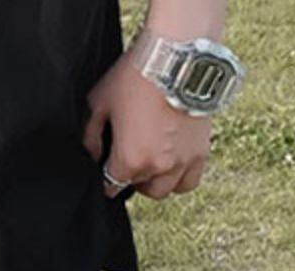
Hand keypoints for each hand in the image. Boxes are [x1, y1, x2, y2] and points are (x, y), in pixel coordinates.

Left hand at [82, 56, 212, 199]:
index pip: (111, 185)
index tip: (107, 166)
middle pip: (139, 188)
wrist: (177, 56)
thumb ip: (92, 136)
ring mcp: (183, 161)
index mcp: (129, 159)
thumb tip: (94, 154)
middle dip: (131, 177)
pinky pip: (190, 181)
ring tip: (151, 161)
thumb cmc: (136, 76)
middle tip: (128, 158)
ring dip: (156, 180)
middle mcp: (158, 167)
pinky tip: (172, 160)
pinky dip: (179, 176)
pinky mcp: (202, 151)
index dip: (106, 176)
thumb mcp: (99, 103)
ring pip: (165, 189)